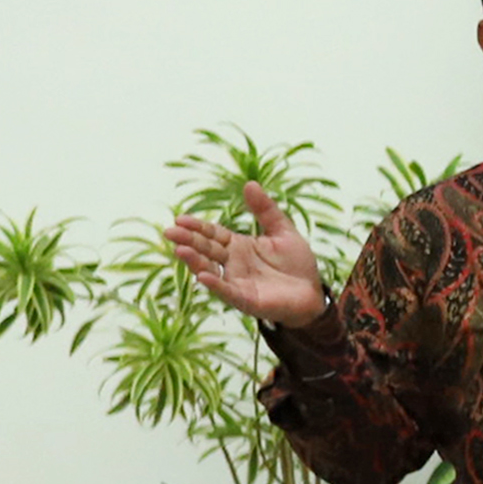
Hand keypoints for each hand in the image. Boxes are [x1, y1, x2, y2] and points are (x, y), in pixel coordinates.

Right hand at [162, 182, 329, 328]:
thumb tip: (250, 184)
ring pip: (210, 270)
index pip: (212, 234)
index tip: (179, 219)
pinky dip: (215, 284)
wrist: (313, 293)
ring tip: (180, 250)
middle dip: (188, 240)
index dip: (197, 226)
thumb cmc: (296, 263)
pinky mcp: (246, 299)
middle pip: (206, 249)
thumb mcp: (283, 231)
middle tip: (169, 231)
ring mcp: (236, 282)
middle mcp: (232, 263)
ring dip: (195, 261)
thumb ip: (266, 210)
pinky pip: (227, 292)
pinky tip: (203, 276)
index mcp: (238, 246)